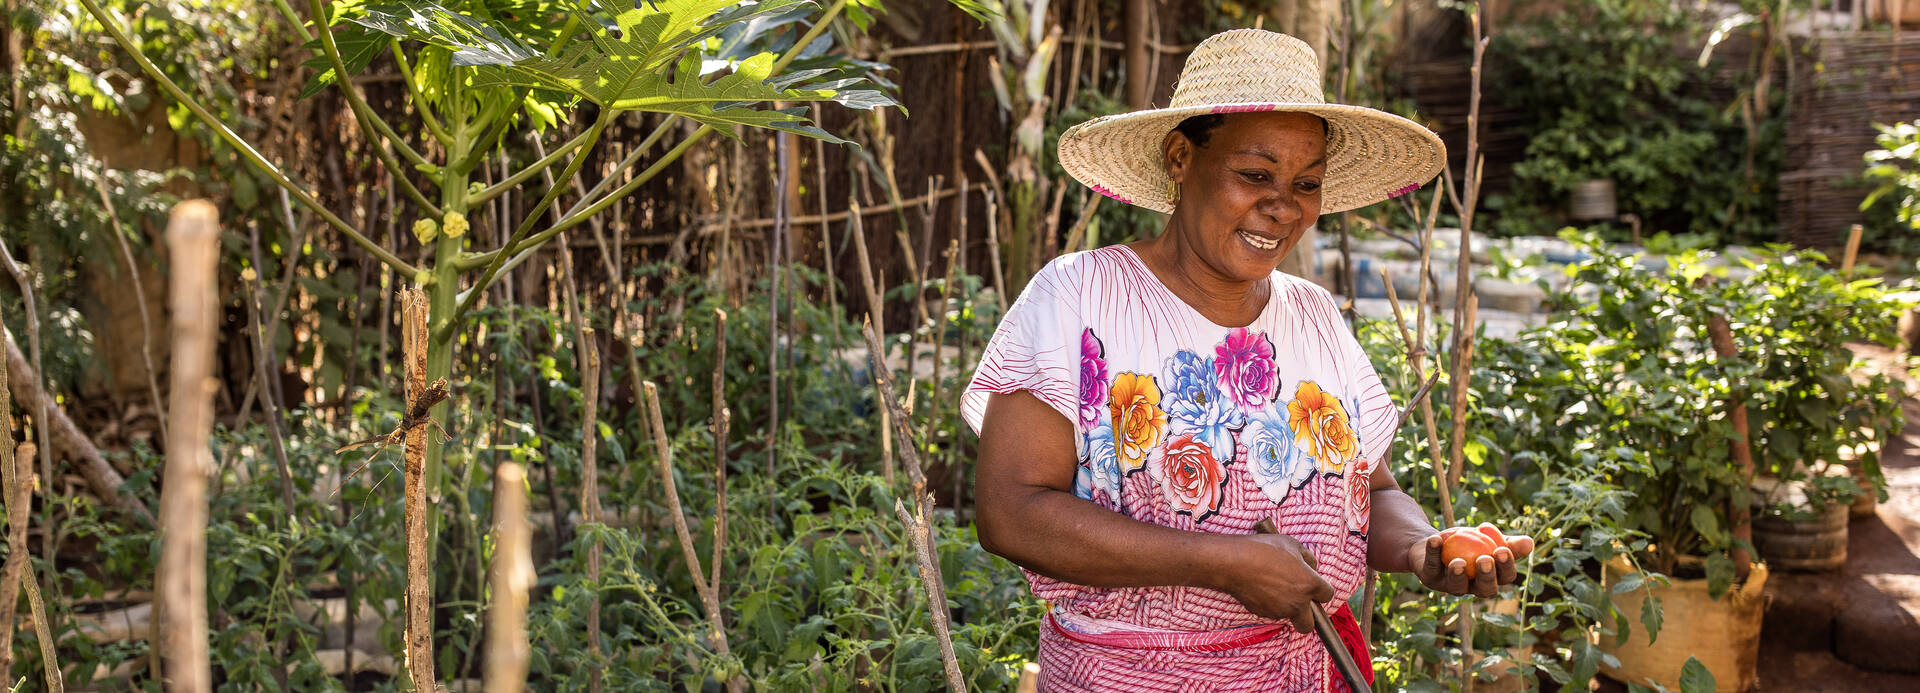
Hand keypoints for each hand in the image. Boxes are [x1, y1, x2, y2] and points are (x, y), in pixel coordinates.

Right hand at [1214, 533, 1335, 633]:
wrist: (1234, 562)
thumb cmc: (1263, 549)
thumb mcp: (1292, 544)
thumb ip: (1308, 558)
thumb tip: (1311, 567)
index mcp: (1309, 584)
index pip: (1327, 595)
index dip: (1321, 590)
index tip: (1313, 585)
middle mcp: (1298, 602)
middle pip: (1310, 624)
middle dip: (1307, 617)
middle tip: (1299, 603)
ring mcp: (1280, 611)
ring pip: (1288, 617)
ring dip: (1286, 607)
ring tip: (1273, 586)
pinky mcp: (1263, 614)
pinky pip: (1272, 613)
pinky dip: (1269, 605)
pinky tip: (1261, 588)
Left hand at [1407, 524, 1535, 596]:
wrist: (1435, 541)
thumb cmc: (1467, 542)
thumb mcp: (1489, 539)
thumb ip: (1508, 543)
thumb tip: (1530, 543)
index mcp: (1492, 577)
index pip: (1505, 577)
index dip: (1506, 566)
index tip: (1503, 550)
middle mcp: (1473, 587)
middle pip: (1484, 589)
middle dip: (1486, 576)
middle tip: (1485, 560)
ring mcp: (1450, 585)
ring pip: (1456, 586)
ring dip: (1458, 574)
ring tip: (1459, 562)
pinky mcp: (1430, 578)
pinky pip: (1431, 566)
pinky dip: (1433, 552)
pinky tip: (1436, 539)